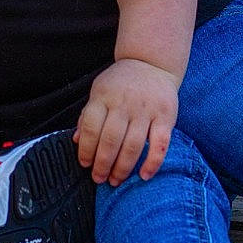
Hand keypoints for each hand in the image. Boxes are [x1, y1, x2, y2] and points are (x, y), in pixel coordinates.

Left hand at [75, 58, 176, 186]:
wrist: (151, 62)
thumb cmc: (121, 82)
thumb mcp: (99, 91)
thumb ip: (88, 116)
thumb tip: (77, 141)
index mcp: (104, 96)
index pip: (92, 127)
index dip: (86, 149)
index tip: (85, 164)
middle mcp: (124, 103)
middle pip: (111, 140)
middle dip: (103, 164)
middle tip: (99, 179)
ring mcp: (146, 110)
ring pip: (133, 145)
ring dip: (123, 168)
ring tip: (115, 180)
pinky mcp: (166, 116)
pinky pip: (160, 144)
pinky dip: (152, 163)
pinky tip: (144, 175)